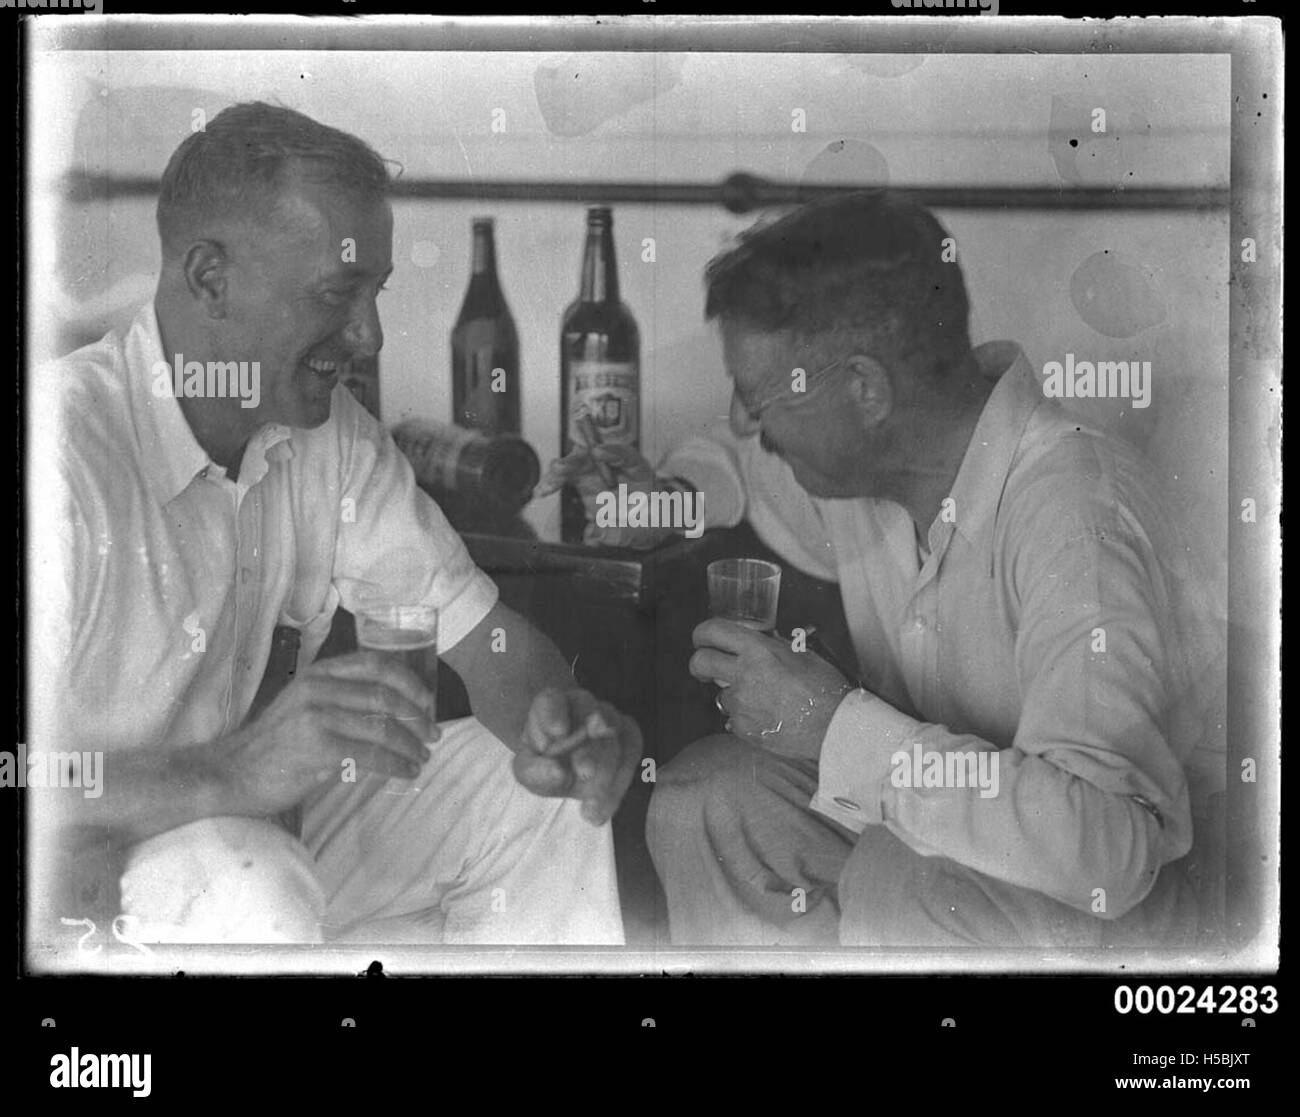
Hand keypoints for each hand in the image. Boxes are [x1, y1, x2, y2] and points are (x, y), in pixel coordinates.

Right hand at [216, 650, 439, 815]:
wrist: (231, 774)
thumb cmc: (272, 746)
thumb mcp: (303, 707)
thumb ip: (339, 699)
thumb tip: (392, 708)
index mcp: (318, 675)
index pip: (375, 664)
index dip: (408, 681)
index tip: (427, 701)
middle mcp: (318, 689)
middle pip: (385, 694)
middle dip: (417, 716)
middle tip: (433, 734)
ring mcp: (317, 717)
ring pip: (383, 726)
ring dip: (411, 744)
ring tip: (423, 757)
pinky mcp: (319, 748)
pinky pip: (372, 755)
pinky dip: (396, 764)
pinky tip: (406, 771)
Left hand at [512, 688, 641, 824]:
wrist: (563, 764)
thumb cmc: (542, 762)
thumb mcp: (528, 770)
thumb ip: (536, 770)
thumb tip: (558, 772)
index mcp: (551, 704)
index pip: (552, 701)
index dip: (555, 714)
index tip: (557, 733)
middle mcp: (582, 704)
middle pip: (591, 717)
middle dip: (590, 748)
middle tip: (585, 774)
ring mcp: (609, 716)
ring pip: (616, 735)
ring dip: (608, 771)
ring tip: (593, 805)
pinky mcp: (629, 734)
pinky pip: (632, 752)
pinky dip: (619, 782)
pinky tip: (602, 809)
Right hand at [536, 443, 672, 549]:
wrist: (646, 528)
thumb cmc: (651, 522)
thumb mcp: (644, 531)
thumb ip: (622, 533)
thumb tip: (596, 533)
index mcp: (638, 471)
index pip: (626, 456)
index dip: (612, 452)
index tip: (598, 452)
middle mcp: (615, 468)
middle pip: (593, 455)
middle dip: (576, 459)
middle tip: (560, 468)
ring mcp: (598, 474)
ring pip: (575, 464)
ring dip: (559, 471)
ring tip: (547, 485)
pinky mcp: (583, 484)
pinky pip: (565, 478)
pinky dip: (552, 483)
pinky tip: (542, 491)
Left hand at [690, 619, 854, 760]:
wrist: (833, 728)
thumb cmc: (826, 690)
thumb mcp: (804, 655)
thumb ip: (778, 646)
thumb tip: (766, 639)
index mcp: (759, 650)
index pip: (713, 631)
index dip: (701, 633)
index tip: (701, 639)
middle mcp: (744, 674)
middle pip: (701, 662)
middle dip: (699, 664)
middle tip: (704, 668)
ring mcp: (741, 704)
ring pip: (719, 695)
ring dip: (732, 695)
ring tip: (761, 700)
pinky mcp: (742, 728)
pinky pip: (733, 719)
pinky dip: (745, 718)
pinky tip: (767, 717)